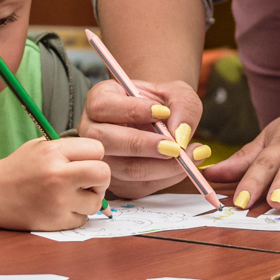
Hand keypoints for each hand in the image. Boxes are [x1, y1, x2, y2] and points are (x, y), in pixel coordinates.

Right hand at [0, 138, 109, 230]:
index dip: (93, 156)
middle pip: (103, 174)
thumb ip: (68, 149)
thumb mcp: (40, 147)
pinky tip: (59, 208)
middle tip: (88, 181)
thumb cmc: (18, 169)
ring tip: (69, 196)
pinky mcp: (56, 222)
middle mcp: (57, 175)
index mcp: (53, 152)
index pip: (97, 149)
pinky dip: (75, 215)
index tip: (84, 161)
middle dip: (100, 178)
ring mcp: (57, 201)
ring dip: (88, 200)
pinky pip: (83, 219)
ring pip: (97, 202)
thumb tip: (100, 156)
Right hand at [77, 78, 205, 198]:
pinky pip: (140, 185)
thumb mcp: (177, 94)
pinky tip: (183, 166)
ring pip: (124, 168)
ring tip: (187, 155)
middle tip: (175, 145)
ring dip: (160, 166)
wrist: (163, 123)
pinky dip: (166, 178)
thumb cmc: (164, 104)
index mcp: (99, 100)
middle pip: (104, 140)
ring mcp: (102, 160)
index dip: (132, 109)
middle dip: (143, 144)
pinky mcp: (117, 182)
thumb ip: (182, 106)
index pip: (103, 106)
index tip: (163, 111)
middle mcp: (92, 130)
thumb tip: (180, 135)